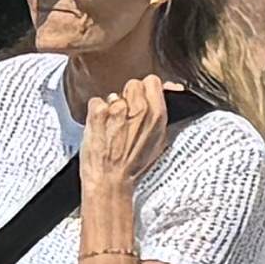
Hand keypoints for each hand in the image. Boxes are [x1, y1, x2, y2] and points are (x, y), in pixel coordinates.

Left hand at [77, 75, 169, 201]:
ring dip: (110, 108)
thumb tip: (170, 90)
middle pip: (132, 84)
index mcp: (157, 115)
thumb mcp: (158, 141)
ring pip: (112, 95)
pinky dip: (95, 114)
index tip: (140, 101)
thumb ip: (160, 114)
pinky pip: (95, 102)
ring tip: (111, 129)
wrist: (109, 182)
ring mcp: (117, 110)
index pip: (152, 81)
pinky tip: (99, 130)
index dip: (145, 91)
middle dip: (128, 98)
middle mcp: (139, 109)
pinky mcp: (98, 114)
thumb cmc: (132, 167)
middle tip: (124, 119)